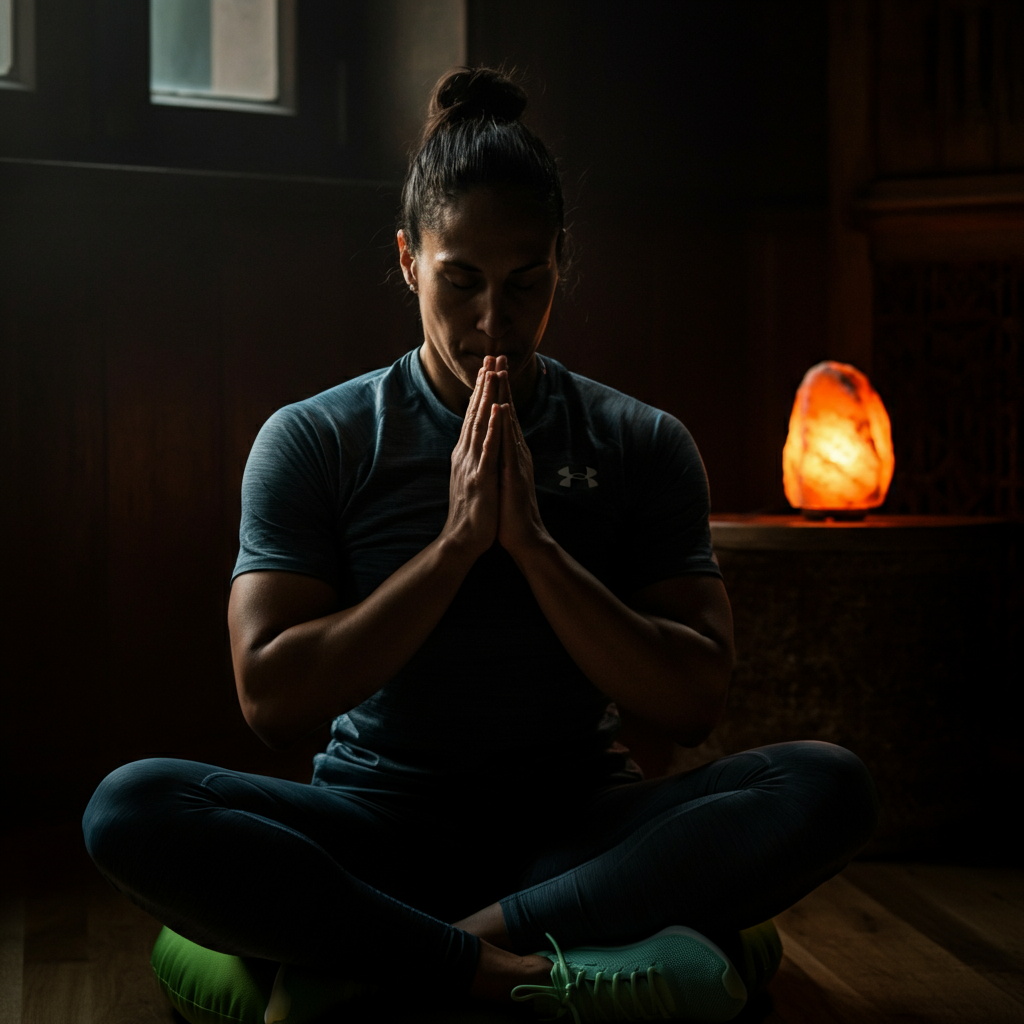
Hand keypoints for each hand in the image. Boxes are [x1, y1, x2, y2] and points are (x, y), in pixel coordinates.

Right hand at [441, 358, 501, 560]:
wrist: (461, 540)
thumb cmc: (470, 513)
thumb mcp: (470, 479)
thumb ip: (472, 459)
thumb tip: (473, 444)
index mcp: (466, 454)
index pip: (474, 417)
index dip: (481, 391)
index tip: (487, 368)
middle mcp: (465, 454)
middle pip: (475, 413)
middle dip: (484, 385)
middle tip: (490, 357)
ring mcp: (471, 465)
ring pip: (480, 425)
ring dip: (487, 398)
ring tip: (493, 374)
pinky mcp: (480, 478)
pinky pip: (487, 450)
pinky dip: (492, 429)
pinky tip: (496, 412)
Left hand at [494, 356, 547, 556]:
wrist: (524, 537)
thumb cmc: (511, 512)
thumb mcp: (503, 478)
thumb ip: (502, 459)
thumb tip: (497, 443)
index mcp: (511, 452)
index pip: (502, 416)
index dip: (496, 392)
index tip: (491, 368)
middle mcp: (516, 451)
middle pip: (508, 411)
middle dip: (501, 384)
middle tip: (498, 355)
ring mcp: (517, 461)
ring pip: (510, 422)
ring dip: (504, 396)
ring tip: (499, 371)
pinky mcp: (515, 474)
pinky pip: (509, 445)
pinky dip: (506, 426)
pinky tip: (503, 409)